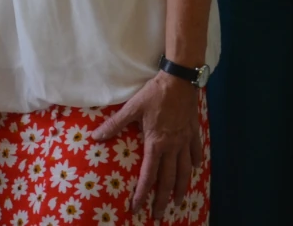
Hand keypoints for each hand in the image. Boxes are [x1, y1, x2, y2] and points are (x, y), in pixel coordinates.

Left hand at [92, 72, 201, 219]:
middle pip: (168, 179)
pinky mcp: (194, 132)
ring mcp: (185, 141)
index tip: (137, 207)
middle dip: (163, 200)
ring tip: (179, 201)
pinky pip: (196, 152)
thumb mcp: (132, 108)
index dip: (142, 193)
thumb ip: (115, 124)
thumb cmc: (154, 94)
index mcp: (156, 143)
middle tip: (160, 215)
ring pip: (185, 171)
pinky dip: (196, 163)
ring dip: (182, 188)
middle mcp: (172, 147)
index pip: (148, 175)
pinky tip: (196, 169)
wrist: (179, 80)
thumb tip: (96, 136)